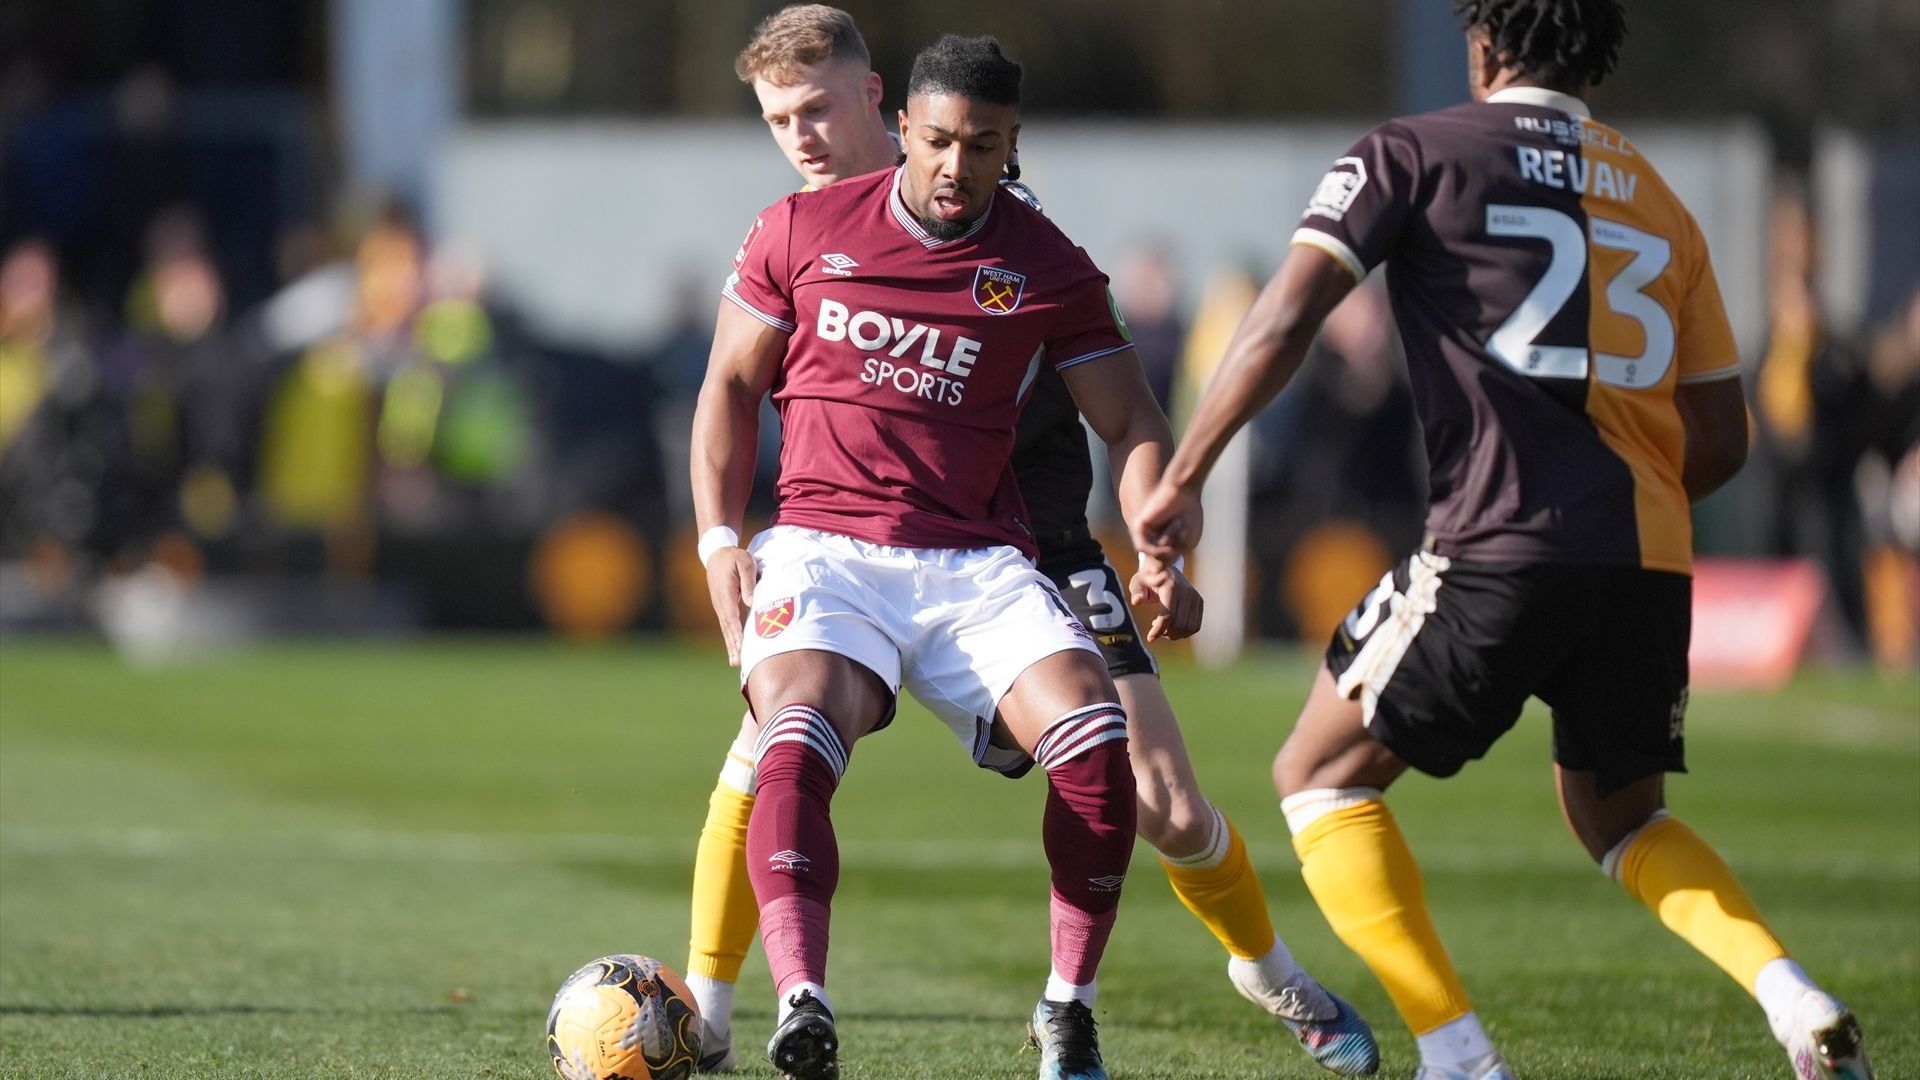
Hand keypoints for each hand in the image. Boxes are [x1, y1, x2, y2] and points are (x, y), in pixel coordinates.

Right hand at [706, 547, 757, 666]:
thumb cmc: (733, 557)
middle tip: (739, 662)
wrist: (716, 553)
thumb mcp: (744, 563)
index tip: (742, 646)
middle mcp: (721, 603)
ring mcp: (720, 606)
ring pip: (726, 629)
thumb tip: (752, 602)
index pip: (732, 616)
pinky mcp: (723, 607)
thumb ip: (749, 582)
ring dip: (731, 646)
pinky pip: (727, 625)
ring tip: (736, 662)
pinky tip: (734, 649)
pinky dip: (730, 638)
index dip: (737, 632)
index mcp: (726, 593)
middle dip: (734, 645)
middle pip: (728, 627)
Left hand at [1129, 552, 1202, 641]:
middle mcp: (1186, 592)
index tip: (1150, 638)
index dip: (1159, 630)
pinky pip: (1195, 625)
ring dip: (1175, 634)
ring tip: (1163, 628)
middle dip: (1166, 633)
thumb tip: (1136, 601)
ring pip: (1189, 627)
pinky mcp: (1199, 602)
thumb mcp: (1138, 582)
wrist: (1165, 568)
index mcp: (1171, 587)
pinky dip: (1184, 631)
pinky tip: (1173, 626)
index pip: (1168, 616)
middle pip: (1179, 624)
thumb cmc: (1148, 578)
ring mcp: (1195, 597)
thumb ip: (1136, 592)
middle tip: (1155, 629)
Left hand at [1132, 480, 1203, 560]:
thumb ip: (1172, 558)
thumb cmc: (1189, 515)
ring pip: (1153, 557)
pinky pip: (1144, 548)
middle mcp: (1150, 540)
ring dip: (1169, 546)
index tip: (1185, 542)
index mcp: (1162, 545)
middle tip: (1183, 529)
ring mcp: (1144, 534)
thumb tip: (1156, 570)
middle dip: (1175, 552)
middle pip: (1160, 564)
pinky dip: (1159, 545)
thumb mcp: (1186, 543)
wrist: (1184, 491)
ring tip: (1178, 526)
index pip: (1164, 566)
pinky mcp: (1138, 527)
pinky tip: (1168, 534)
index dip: (1177, 557)